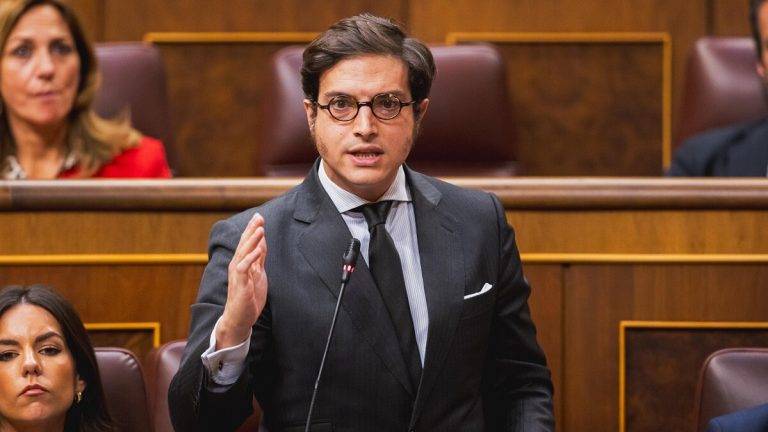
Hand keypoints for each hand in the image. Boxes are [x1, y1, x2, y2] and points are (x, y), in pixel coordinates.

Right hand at [216, 213, 267, 348]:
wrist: (240, 318)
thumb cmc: (249, 296)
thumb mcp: (258, 273)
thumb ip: (259, 258)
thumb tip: (262, 242)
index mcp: (242, 262)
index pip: (247, 242)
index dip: (252, 229)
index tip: (259, 216)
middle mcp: (237, 265)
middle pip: (244, 244)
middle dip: (252, 230)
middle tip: (258, 217)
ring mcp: (238, 274)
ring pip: (244, 253)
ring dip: (252, 240)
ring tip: (260, 229)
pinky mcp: (240, 283)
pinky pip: (244, 267)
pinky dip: (251, 257)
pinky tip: (258, 249)